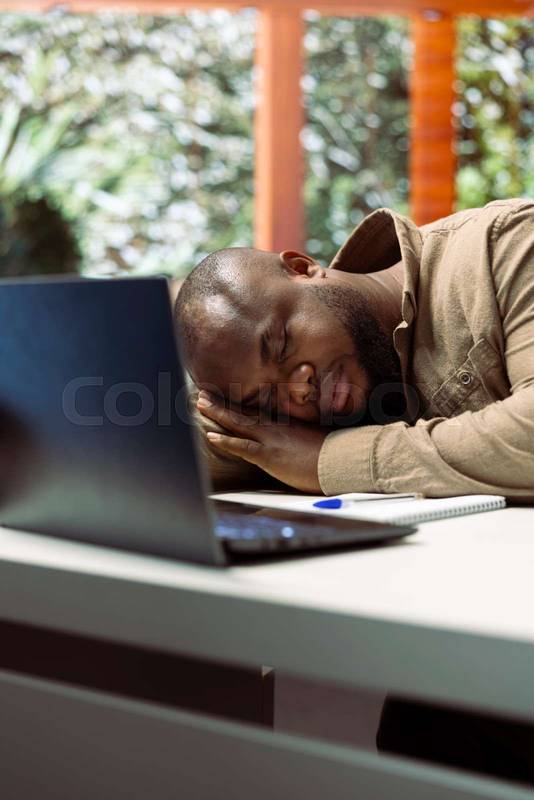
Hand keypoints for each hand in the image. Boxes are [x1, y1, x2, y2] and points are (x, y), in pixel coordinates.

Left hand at [197, 391, 327, 492]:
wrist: (342, 460)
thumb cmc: (334, 453)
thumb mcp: (316, 439)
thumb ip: (302, 437)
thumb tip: (298, 442)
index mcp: (286, 423)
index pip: (257, 412)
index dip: (238, 405)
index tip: (224, 398)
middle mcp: (276, 427)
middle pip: (243, 412)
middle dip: (221, 404)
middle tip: (203, 394)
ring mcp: (271, 439)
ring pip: (238, 423)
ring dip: (217, 413)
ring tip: (200, 404)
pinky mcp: (269, 455)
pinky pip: (243, 446)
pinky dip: (225, 440)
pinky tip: (210, 435)